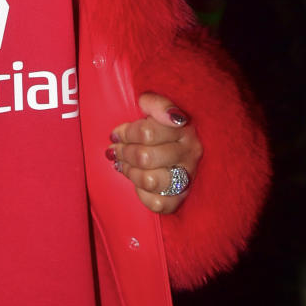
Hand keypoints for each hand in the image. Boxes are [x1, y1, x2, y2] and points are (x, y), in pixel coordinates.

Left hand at [107, 93, 202, 214]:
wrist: (173, 148)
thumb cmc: (159, 127)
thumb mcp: (155, 108)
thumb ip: (153, 102)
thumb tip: (150, 106)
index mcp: (183, 128)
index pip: (146, 132)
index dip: (126, 134)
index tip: (117, 134)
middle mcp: (190, 153)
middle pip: (145, 157)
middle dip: (124, 153)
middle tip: (116, 150)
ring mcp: (187, 177)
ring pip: (150, 181)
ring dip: (130, 172)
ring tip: (124, 165)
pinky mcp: (181, 199)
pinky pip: (156, 203)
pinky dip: (142, 195)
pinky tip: (138, 184)